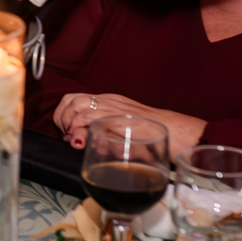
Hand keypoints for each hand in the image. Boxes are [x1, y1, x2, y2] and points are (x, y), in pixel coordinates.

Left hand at [53, 92, 207, 151]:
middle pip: (71, 99)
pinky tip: (81, 138)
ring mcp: (114, 108)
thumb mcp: (123, 132)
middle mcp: (110, 101)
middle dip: (62, 118)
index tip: (65, 131)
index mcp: (110, 102)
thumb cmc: (153, 136)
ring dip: (69, 123)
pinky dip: (79, 127)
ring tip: (75, 138)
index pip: (75, 99)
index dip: (64, 114)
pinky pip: (90, 116)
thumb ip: (103, 133)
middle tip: (67, 135)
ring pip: (77, 106)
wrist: (178, 134)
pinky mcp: (119, 118)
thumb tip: (82, 141)